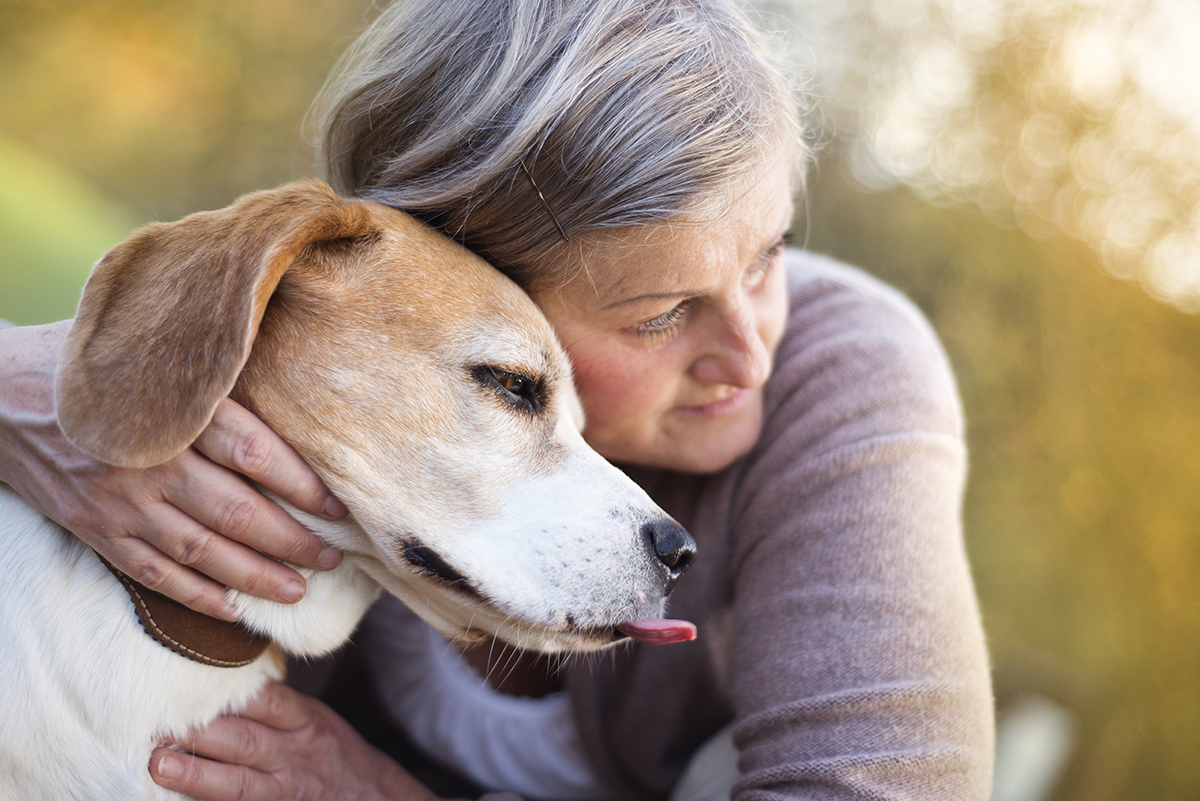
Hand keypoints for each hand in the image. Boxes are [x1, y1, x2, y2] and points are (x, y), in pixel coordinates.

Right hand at [0, 321, 346, 620]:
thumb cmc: (86, 362)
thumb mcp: (146, 344)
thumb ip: (207, 361)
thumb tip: (282, 356)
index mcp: (170, 411)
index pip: (255, 453)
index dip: (303, 485)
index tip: (338, 507)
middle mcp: (148, 462)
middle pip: (238, 513)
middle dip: (293, 542)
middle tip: (332, 557)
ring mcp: (118, 503)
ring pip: (202, 553)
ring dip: (256, 577)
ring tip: (298, 590)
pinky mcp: (94, 529)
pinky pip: (154, 575)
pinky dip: (196, 597)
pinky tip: (233, 609)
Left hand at [149, 682, 444, 800]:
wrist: (373, 798)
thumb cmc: (329, 752)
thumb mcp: (313, 719)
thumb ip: (274, 704)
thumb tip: (220, 681)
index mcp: (305, 721)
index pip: (268, 701)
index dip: (228, 694)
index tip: (186, 680)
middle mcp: (296, 754)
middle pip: (247, 741)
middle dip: (202, 732)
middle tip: (157, 722)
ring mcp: (288, 789)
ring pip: (240, 783)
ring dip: (198, 774)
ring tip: (158, 765)